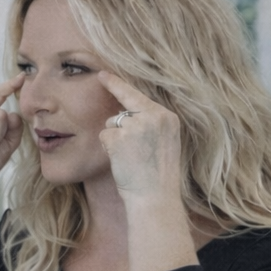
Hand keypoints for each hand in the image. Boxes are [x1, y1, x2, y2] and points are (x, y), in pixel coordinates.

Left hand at [97, 72, 183, 204]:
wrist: (155, 196)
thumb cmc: (157, 176)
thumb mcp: (163, 143)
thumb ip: (151, 124)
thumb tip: (127, 113)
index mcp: (167, 117)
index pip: (139, 96)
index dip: (118, 85)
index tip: (103, 74)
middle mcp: (153, 117)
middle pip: (123, 111)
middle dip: (119, 126)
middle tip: (128, 147)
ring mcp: (136, 126)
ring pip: (112, 124)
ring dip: (114, 140)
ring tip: (131, 159)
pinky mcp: (120, 137)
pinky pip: (105, 136)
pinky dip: (108, 148)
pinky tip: (122, 161)